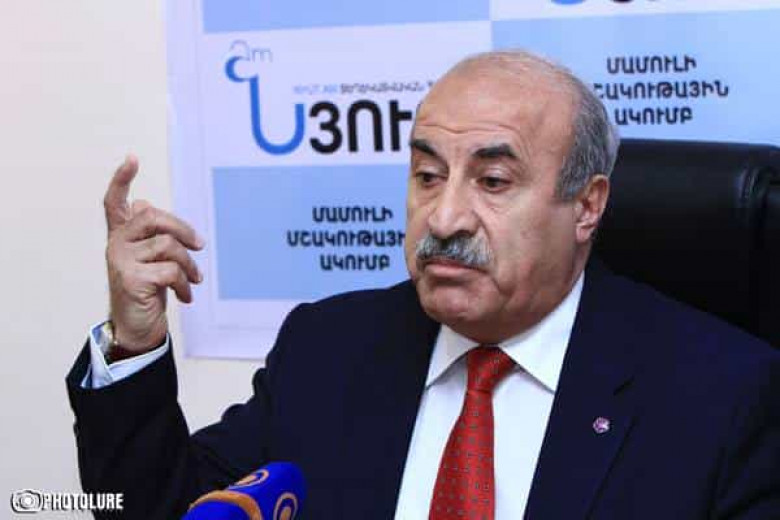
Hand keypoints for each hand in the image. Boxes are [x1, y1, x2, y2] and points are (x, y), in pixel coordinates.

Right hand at [103, 156, 203, 352]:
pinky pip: (171, 270)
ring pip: (167, 245)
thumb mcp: (149, 259)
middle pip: (152, 217)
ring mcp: (121, 261)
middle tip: (200, 245)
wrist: (136, 328)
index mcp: (121, 236)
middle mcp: (116, 244)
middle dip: (182, 228)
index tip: (132, 158)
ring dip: (189, 264)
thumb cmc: (147, 290)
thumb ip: (149, 233)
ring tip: (194, 279)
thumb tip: (146, 203)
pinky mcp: (131, 279)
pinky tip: (186, 296)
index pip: (114, 202)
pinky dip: (185, 283)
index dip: (121, 179)